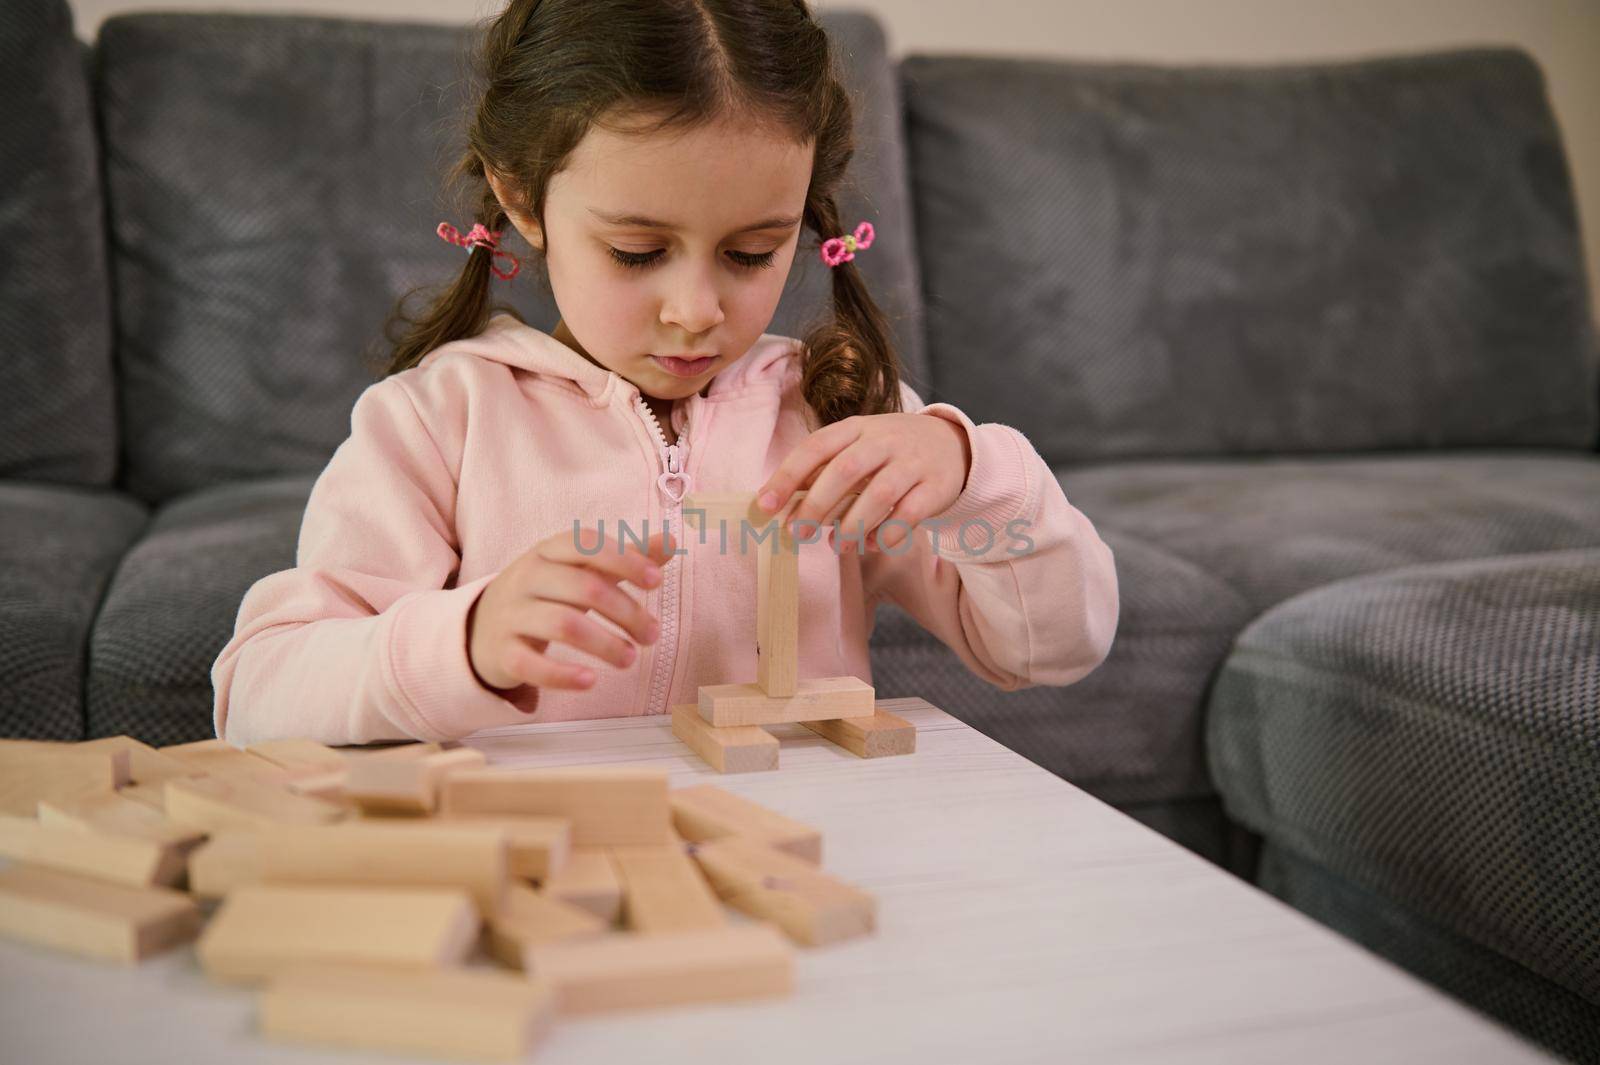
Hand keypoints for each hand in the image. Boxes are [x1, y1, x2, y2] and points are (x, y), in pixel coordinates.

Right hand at [467, 525, 675, 696]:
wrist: (479, 627)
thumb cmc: (544, 594)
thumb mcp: (578, 570)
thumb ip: (625, 557)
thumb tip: (672, 540)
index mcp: (548, 552)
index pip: (586, 544)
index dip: (623, 560)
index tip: (657, 581)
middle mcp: (526, 577)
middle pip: (583, 588)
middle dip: (626, 611)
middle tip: (653, 635)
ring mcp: (512, 615)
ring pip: (562, 625)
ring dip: (604, 644)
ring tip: (630, 659)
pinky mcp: (502, 652)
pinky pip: (532, 664)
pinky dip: (563, 674)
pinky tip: (591, 681)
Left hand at [755, 413, 970, 552]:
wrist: (951, 444)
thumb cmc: (888, 453)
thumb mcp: (855, 449)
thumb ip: (821, 473)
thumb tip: (778, 506)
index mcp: (855, 427)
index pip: (815, 447)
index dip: (787, 477)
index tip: (764, 506)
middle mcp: (883, 440)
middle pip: (844, 470)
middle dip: (815, 505)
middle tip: (796, 535)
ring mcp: (912, 462)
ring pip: (879, 495)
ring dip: (851, 526)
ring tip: (835, 547)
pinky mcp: (936, 487)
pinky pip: (909, 515)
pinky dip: (887, 535)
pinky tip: (872, 545)